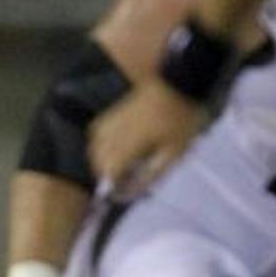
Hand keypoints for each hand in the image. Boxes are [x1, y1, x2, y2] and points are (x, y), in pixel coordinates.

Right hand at [89, 81, 206, 199]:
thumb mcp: (173, 154)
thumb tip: (131, 192)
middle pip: (97, 163)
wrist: (181, 82)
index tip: (126, 194)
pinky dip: (102, 145)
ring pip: (94, 148)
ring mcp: (110, 121)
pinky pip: (97, 134)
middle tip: (127, 181)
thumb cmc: (180, 120)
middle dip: (108, 175)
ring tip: (121, 166)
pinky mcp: (113, 112)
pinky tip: (116, 147)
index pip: (108, 175)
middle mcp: (111, 135)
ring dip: (103, 161)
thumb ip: (149, 175)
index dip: (115, 188)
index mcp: (126, 146)